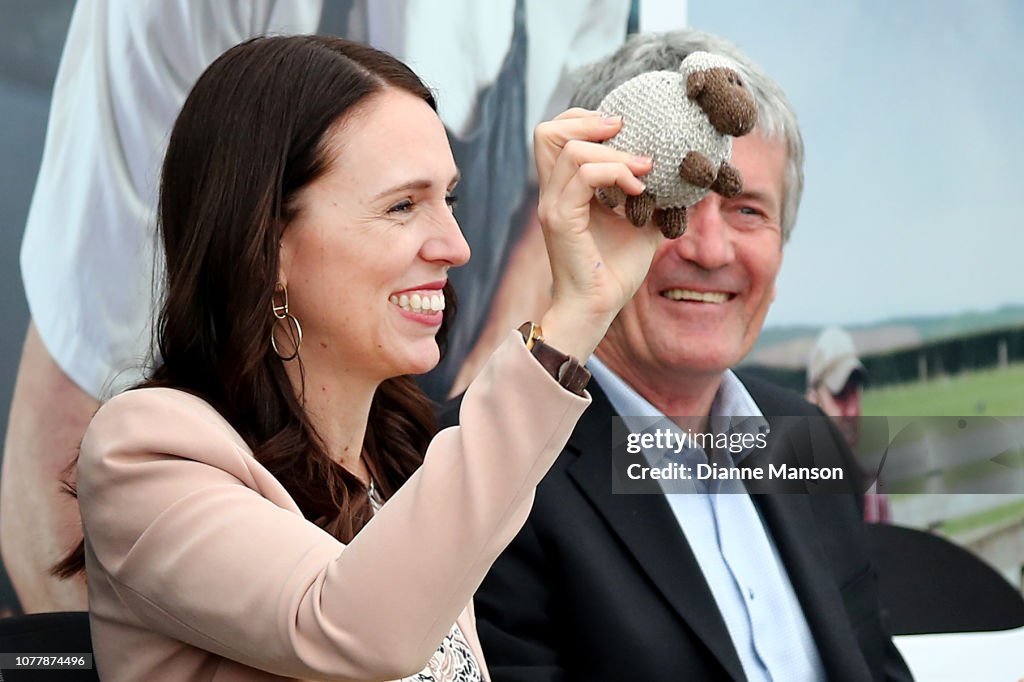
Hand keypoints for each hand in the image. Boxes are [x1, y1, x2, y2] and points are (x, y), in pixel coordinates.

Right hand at [533, 109, 662, 358]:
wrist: (597, 308)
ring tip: (643, 169)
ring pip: (571, 149)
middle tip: (626, 135)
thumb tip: (684, 178)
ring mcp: (553, 205)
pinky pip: (584, 175)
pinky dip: (615, 172)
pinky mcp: (561, 219)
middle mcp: (552, 193)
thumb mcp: (641, 224)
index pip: (554, 134)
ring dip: (614, 152)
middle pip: (548, 131)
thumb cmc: (614, 272)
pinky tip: (638, 188)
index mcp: (564, 190)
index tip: (622, 131)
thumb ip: (651, 198)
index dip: (584, 120)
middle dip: (590, 122)